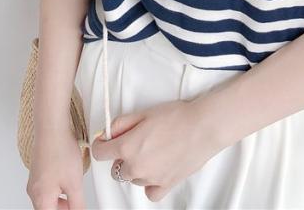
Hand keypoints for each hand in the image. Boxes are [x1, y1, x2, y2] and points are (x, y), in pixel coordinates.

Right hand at [27, 125, 85, 209]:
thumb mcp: (74, 183)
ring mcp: (35, 181)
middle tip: (77, 202)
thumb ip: (77, 204)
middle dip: (65, 208)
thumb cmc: (60, 151)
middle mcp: (34, 192)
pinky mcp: (38, 172)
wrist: (52, 128)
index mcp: (41, 199)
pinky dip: (59, 188)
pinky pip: (48, 187)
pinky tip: (69, 177)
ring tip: (75, 187)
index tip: (76, 207)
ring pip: (49, 199)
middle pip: (49, 209)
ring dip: (62, 199)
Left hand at [91, 98, 222, 202]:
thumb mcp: (144, 112)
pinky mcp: (166, 185)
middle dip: (122, 157)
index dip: (102, 144)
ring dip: (137, 168)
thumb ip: (121, 123)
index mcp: (127, 147)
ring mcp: (150, 178)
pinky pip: (149, 191)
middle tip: (137, 142)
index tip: (106, 141)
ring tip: (154, 151)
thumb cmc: (177, 116)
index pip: (100, 153)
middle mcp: (136, 167)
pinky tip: (157, 169)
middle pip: (116, 169)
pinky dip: (150, 183)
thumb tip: (108, 133)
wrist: (203, 126)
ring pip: (133, 178)